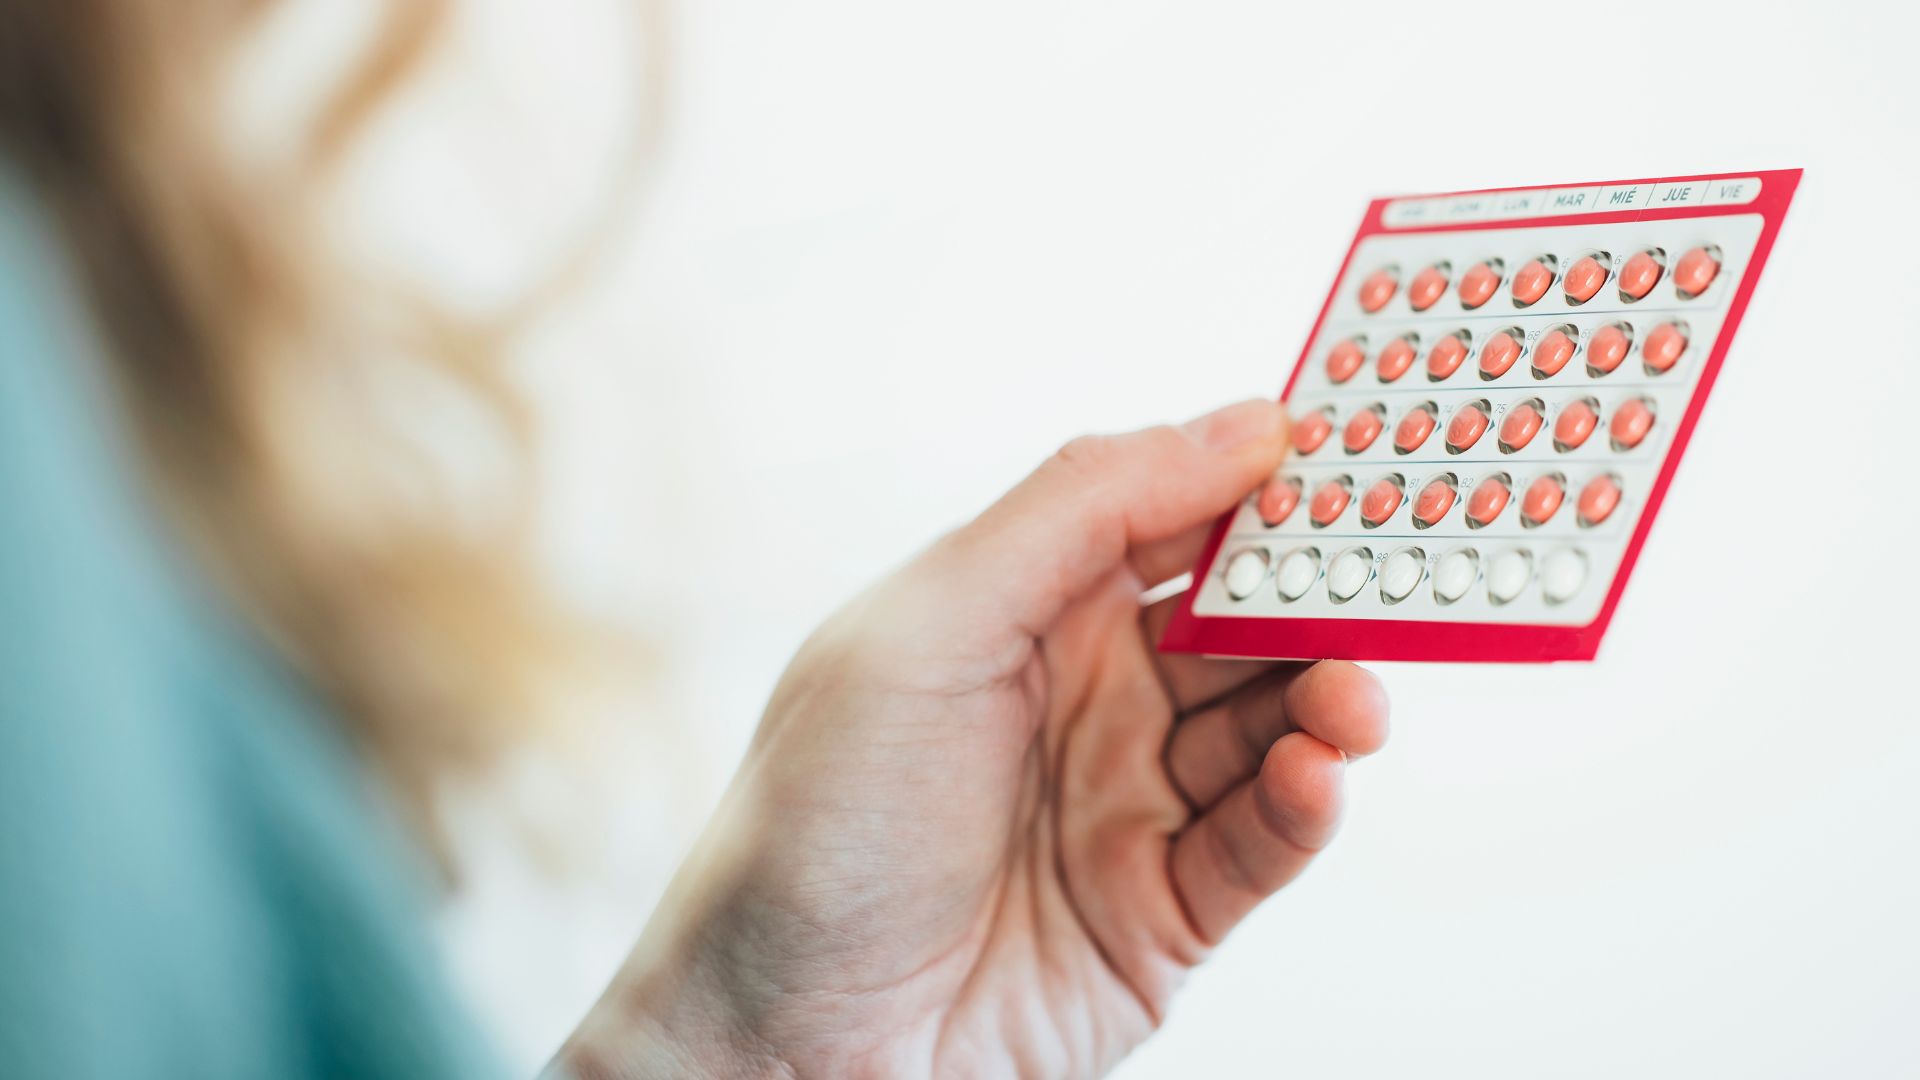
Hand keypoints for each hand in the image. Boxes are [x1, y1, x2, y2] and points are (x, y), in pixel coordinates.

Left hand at [559, 400, 1389, 1078]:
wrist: (784, 1040)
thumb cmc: (819, 819)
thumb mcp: (931, 625)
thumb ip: (1082, 511)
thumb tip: (1243, 425)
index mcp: (1025, 608)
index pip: (1174, 514)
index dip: (1263, 477)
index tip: (1363, 449)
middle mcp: (1088, 697)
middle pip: (1243, 620)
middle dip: (1323, 593)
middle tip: (1405, 571)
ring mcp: (1130, 803)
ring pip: (1272, 726)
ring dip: (1328, 699)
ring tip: (1354, 696)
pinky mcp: (1164, 911)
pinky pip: (1261, 842)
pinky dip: (1300, 803)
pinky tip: (1312, 774)